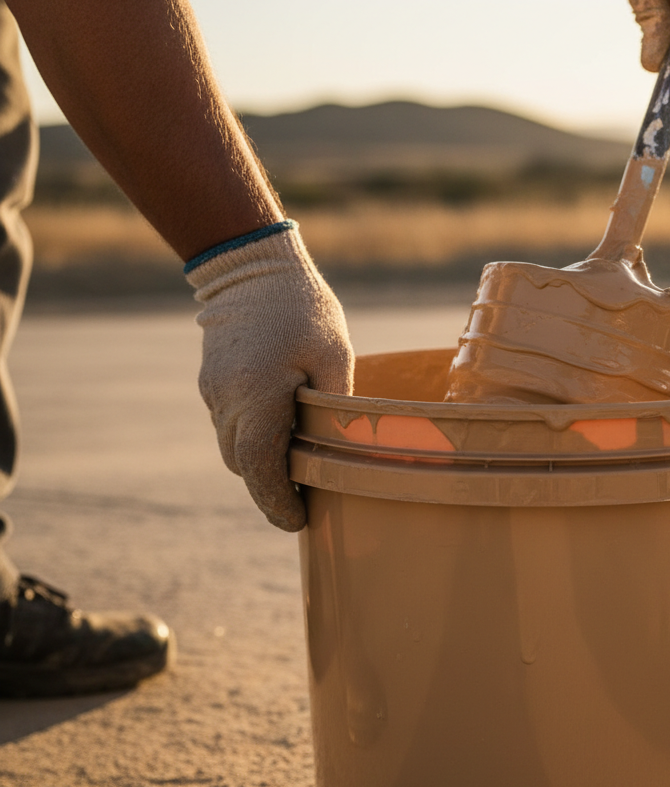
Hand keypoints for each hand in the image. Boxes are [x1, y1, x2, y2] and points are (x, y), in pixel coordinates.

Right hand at [189, 225, 353, 530]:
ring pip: (232, 448)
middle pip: (243, 465)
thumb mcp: (334, 355)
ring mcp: (214, 391)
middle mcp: (227, 400)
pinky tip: (279, 436)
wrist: (251, 265)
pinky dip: (251, 439)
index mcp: (258, 396)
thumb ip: (335, 406)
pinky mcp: (211, 382)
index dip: (277, 501)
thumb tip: (341, 449)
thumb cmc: (302, 308)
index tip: (297, 521)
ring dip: (259, 465)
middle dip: (270, 490)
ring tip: (294, 474)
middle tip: (302, 504)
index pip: (259, 467)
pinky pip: (229, 425)